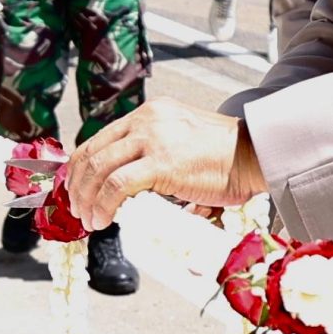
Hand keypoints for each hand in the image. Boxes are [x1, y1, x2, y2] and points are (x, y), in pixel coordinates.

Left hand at [67, 97, 263, 226]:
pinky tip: (104, 220)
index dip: (80, 168)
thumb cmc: (226, 156)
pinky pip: (117, 185)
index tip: (77, 191)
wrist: (255, 155)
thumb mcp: (182, 141)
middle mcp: (147, 119)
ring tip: (90, 220)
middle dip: (77, 187)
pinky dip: (104, 205)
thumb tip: (131, 187)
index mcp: (150, 113)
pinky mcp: (161, 162)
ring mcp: (153, 138)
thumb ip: (156, 152)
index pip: (99, 139)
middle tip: (78, 210)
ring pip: (99, 169)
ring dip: (87, 199)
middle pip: (93, 153)